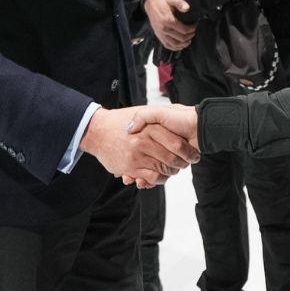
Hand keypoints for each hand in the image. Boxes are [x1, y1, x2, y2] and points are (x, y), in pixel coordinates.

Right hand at [79, 105, 199, 184]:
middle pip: (172, 158)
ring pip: (163, 169)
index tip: (192, 154)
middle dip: (182, 163)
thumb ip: (158, 115)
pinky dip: (159, 180)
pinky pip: (150, 178)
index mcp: (151, 127)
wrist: (97, 130)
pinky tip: (160, 176)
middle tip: (186, 163)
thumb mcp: (142, 110)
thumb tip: (176, 120)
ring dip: (171, 172)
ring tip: (173, 169)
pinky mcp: (130, 167)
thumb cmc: (120, 120)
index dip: (187, 151)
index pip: (177, 143)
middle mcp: (144, 141)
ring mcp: (136, 155)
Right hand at [144, 0, 196, 50]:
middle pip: (181, 38)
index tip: (195, 25)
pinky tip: (180, 45)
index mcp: (168, 20)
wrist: (150, 2)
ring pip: (174, 44)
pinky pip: (167, 45)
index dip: (192, 29)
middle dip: (190, 36)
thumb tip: (187, 8)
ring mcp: (160, 33)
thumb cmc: (161, 0)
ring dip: (183, 44)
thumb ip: (180, 3)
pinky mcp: (158, 35)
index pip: (184, 30)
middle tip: (194, 32)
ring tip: (189, 40)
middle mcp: (164, 29)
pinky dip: (174, 48)